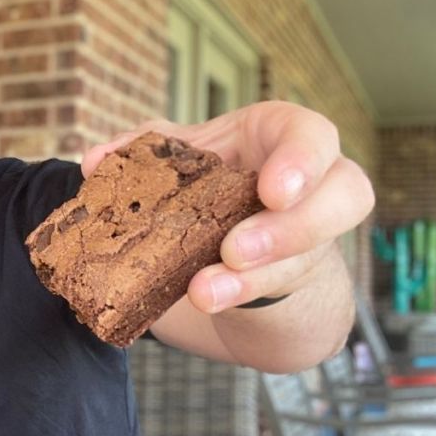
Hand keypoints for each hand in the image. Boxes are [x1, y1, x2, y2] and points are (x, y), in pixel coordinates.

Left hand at [81, 101, 374, 312]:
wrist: (230, 228)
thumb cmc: (211, 173)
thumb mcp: (181, 153)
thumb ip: (141, 150)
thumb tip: (94, 162)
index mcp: (282, 136)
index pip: (314, 136)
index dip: (302, 163)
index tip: (271, 192)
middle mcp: (313, 185)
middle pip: (341, 201)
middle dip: (288, 231)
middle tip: (236, 251)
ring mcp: (309, 236)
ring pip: (304, 258)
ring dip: (250, 279)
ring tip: (204, 291)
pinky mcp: (292, 277)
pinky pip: (273, 289)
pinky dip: (232, 295)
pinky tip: (203, 300)